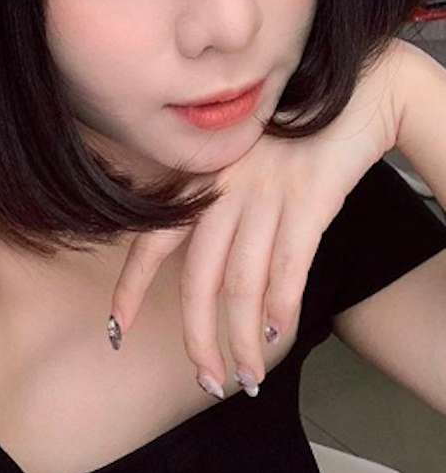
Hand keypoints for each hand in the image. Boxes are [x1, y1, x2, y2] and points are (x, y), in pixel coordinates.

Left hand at [108, 39, 408, 398]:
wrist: (356, 91)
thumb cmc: (297, 133)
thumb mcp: (243, 163)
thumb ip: (219, 207)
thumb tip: (208, 272)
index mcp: (205, 180)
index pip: (154, 240)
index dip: (131, 287)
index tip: (115, 329)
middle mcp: (227, 189)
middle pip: (199, 279)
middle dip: (198, 338)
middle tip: (206, 381)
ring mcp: (267, 193)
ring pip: (242, 285)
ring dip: (242, 340)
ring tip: (245, 378)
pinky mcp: (310, 199)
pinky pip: (289, 266)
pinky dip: (281, 308)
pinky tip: (277, 338)